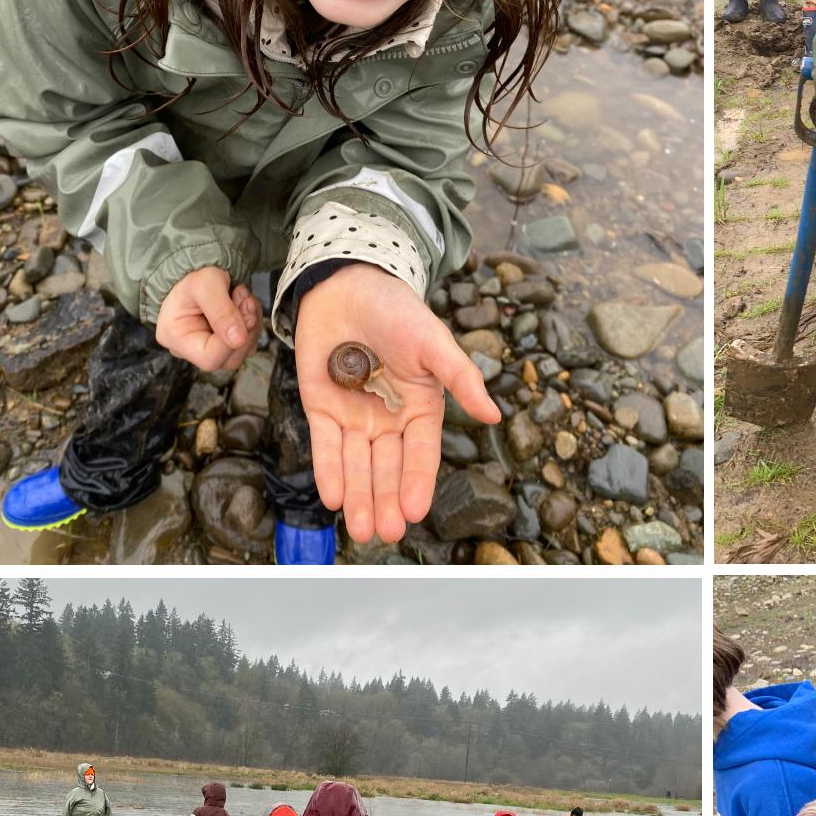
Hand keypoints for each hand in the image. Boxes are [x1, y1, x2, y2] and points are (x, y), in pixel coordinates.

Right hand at [155, 268, 261, 371]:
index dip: (232, 341)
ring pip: (243, 350)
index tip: (244, 311)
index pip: (210, 358)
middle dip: (246, 329)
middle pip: (229, 359)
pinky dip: (253, 322)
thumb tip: (238, 340)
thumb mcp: (205, 285)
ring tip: (243, 297)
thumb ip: (221, 311)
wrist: (198, 268)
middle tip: (245, 299)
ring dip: (252, 323)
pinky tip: (245, 303)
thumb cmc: (193, 275)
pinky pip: (248, 341)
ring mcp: (210, 347)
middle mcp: (191, 349)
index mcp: (176, 338)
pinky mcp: (225, 343)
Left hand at [295, 263, 501, 543]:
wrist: (346, 283)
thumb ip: (461, 378)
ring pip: (357, 465)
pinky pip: (325, 446)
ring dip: (360, 497)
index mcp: (421, 408)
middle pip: (388, 468)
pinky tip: (334, 498)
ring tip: (362, 528)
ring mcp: (354, 415)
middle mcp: (388, 419)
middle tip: (385, 532)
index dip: (418, 482)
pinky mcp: (321, 408)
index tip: (415, 512)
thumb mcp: (434, 342)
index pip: (421, 454)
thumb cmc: (397, 310)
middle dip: (386, 500)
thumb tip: (494, 414)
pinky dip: (329, 472)